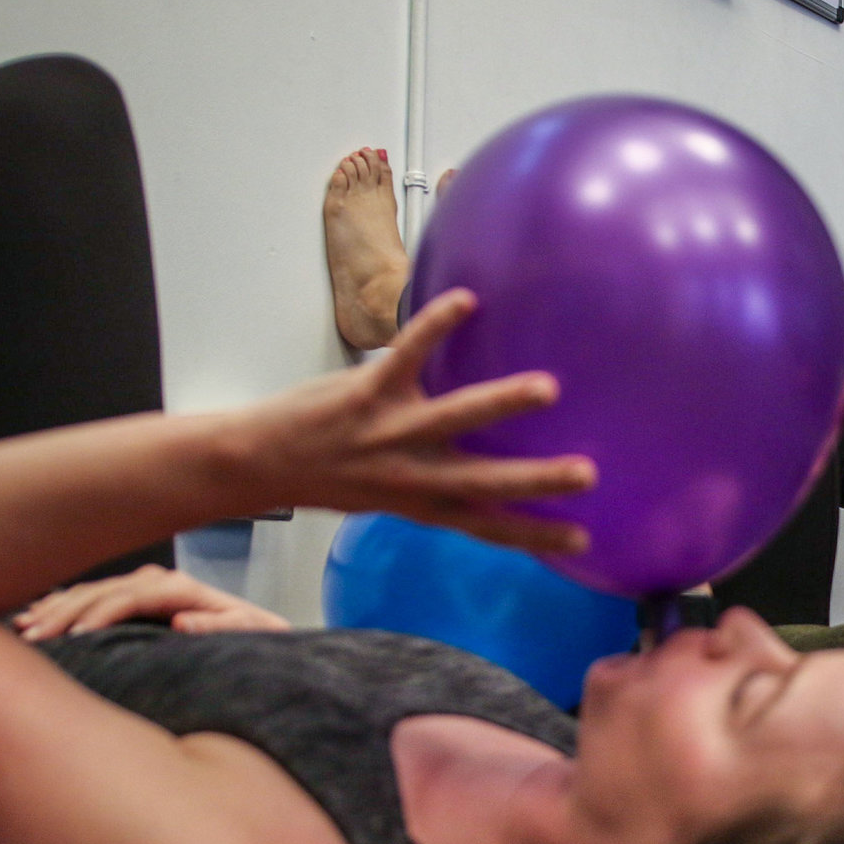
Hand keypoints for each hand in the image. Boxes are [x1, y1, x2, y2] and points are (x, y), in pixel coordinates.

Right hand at [13, 565, 292, 640]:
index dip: (102, 613)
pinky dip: (61, 605)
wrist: (256, 628)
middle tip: (34, 636)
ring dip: (55, 608)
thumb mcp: (245, 630)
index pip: (131, 596)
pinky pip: (89, 596)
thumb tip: (183, 621)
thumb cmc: (251, 634)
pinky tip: (33, 614)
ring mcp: (143, 585)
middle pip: (102, 591)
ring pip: (90, 592)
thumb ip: (217, 625)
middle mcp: (158, 581)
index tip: (78, 635)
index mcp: (180, 588)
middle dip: (65, 612)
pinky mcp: (134, 595)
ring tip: (24, 628)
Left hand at [230, 289, 594, 554]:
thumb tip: (486, 470)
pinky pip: (407, 353)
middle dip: (536, 481)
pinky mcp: (366, 391)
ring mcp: (389, 431)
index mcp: (421, 503)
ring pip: (453, 418)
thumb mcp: (388, 497)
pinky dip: (435, 325)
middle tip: (585, 474)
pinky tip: (468, 301)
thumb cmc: (328, 477)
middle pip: (483, 481)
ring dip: (500, 403)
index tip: (581, 542)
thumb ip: (435, 485)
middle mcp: (410, 475)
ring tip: (547, 390)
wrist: (257, 462)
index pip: (486, 526)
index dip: (534, 536)